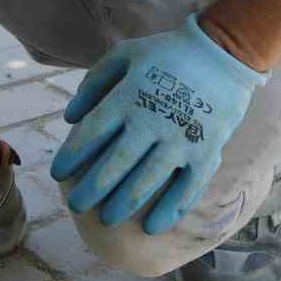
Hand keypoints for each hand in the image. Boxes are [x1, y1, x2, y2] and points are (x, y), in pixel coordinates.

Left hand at [50, 14, 266, 234]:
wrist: (222, 53)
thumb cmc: (166, 55)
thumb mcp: (125, 55)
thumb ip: (94, 83)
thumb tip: (69, 118)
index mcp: (129, 95)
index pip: (92, 132)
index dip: (72, 156)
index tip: (58, 174)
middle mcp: (152, 120)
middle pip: (115, 163)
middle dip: (92, 189)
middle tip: (76, 206)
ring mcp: (181, 138)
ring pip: (147, 180)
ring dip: (124, 204)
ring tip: (106, 220)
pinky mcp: (206, 151)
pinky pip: (187, 188)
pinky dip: (170, 210)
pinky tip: (152, 227)